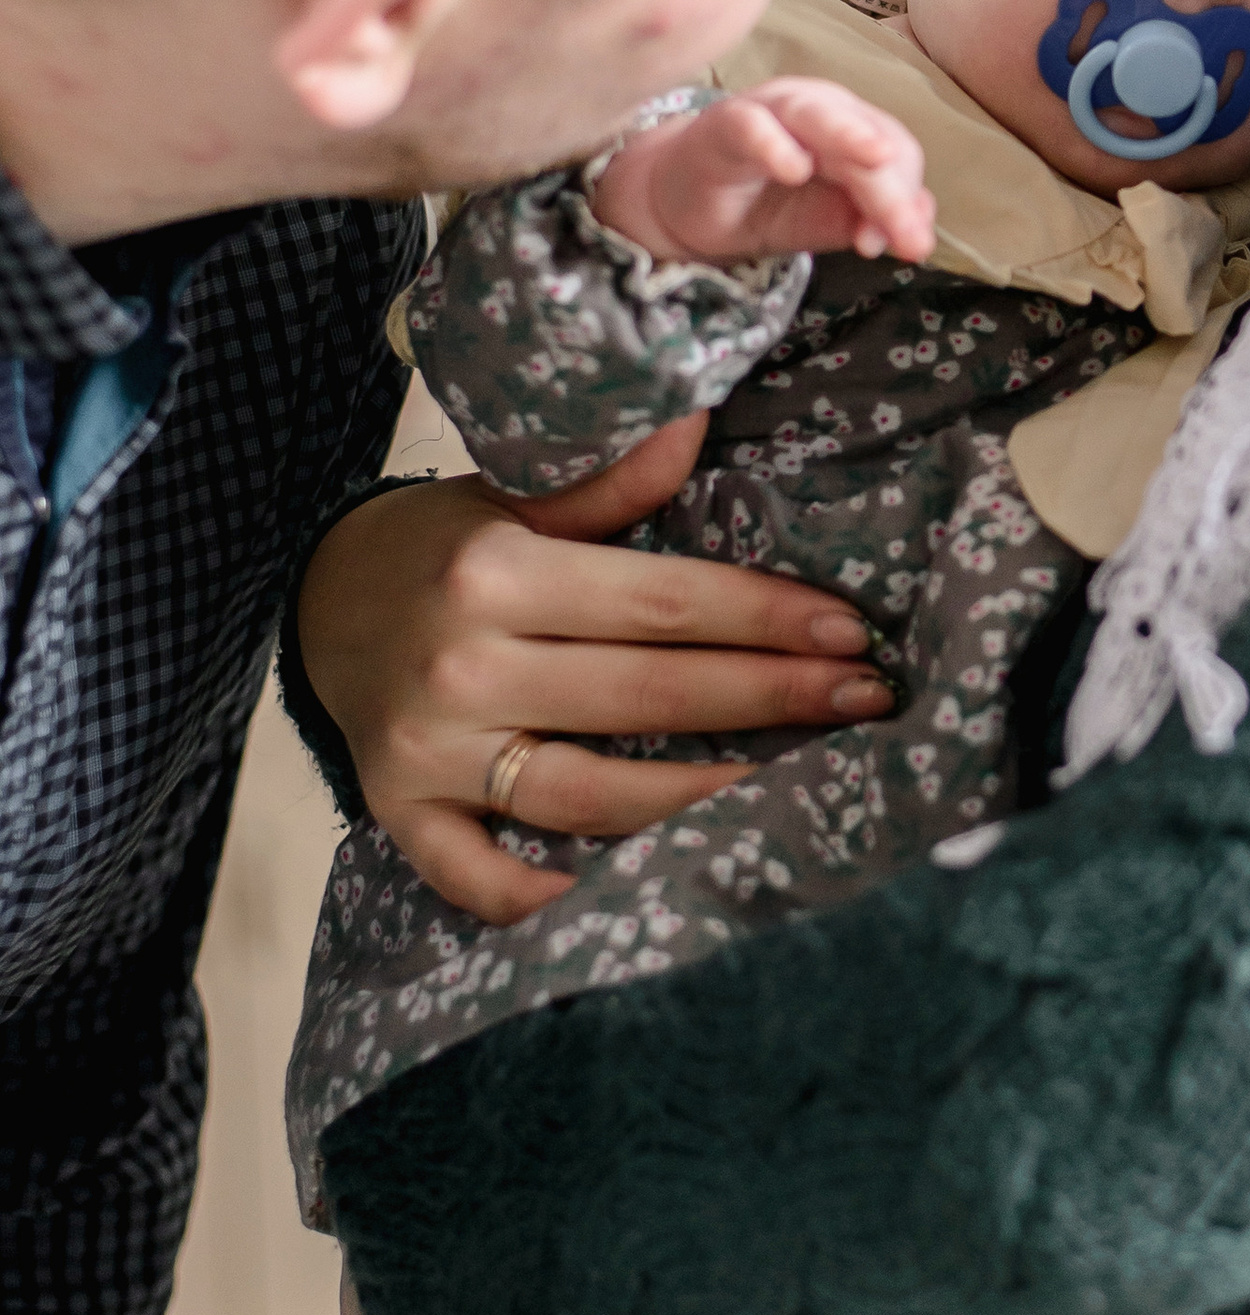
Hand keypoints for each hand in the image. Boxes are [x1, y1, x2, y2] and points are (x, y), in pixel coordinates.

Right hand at [297, 473, 893, 925]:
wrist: (315, 601)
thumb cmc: (444, 549)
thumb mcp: (514, 496)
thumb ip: (609, 481)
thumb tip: (697, 418)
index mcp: (498, 575)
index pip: (663, 604)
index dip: (766, 619)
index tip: (852, 633)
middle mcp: (465, 668)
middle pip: (649, 695)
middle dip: (772, 700)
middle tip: (869, 702)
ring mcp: (431, 754)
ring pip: (592, 795)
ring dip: (702, 797)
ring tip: (797, 789)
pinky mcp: (402, 814)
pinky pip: (479, 878)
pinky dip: (545, 895)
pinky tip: (630, 896)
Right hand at [593, 82, 933, 270]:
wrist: (688, 209)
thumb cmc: (765, 205)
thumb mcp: (825, 222)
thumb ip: (867, 221)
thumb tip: (915, 235)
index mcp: (853, 127)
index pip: (898, 155)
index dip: (908, 199)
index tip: (911, 247)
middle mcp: (820, 108)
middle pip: (869, 138)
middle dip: (893, 188)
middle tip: (909, 236)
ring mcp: (772, 109)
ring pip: (818, 115)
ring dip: (849, 137)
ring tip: (875, 159)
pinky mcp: (725, 121)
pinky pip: (752, 125)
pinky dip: (774, 143)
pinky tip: (793, 168)